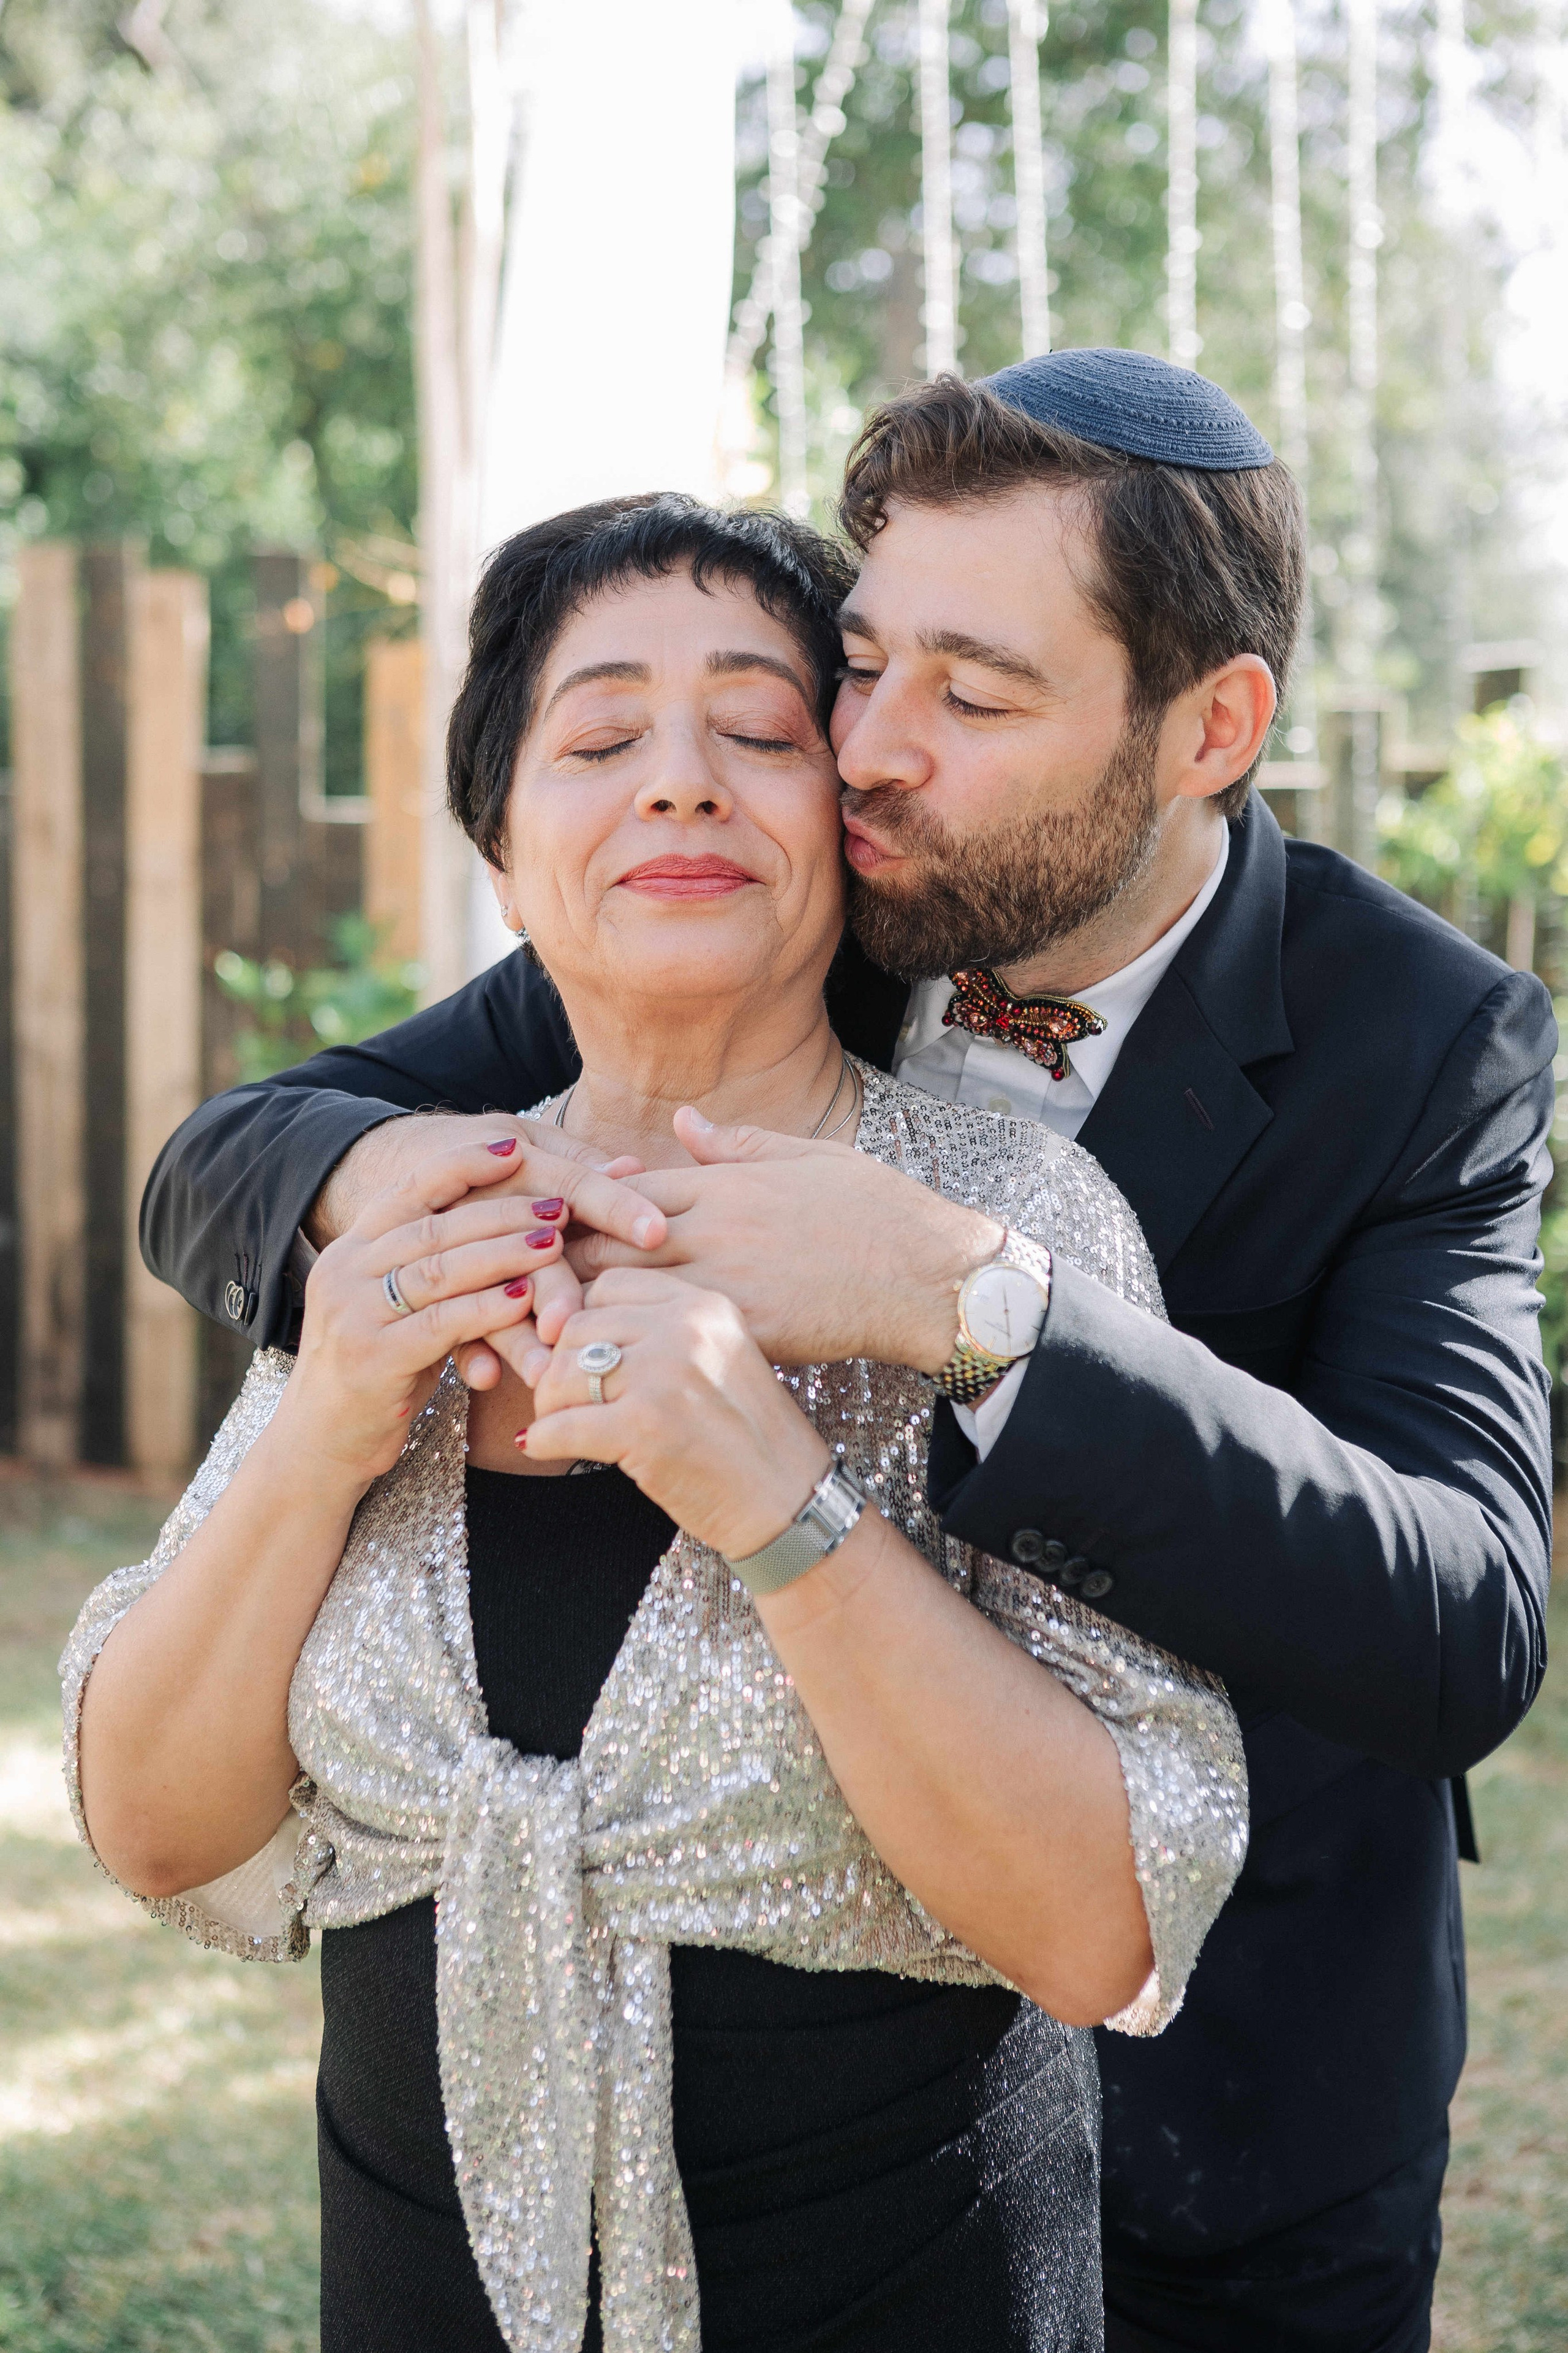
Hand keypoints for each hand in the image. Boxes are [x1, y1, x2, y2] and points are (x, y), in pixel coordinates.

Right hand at [304, 1111, 666, 1392]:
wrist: (318, 1448)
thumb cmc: (377, 1378)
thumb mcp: (400, 1314)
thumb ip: (438, 1273)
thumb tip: (507, 1231)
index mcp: (352, 1249)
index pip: (409, 1190)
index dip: (463, 1164)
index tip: (517, 1146)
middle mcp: (345, 1270)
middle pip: (434, 1227)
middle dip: (501, 1210)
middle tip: (558, 1203)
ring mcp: (353, 1313)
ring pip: (439, 1268)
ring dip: (502, 1251)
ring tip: (554, 1240)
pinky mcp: (371, 1357)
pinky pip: (440, 1322)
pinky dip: (487, 1307)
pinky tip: (525, 1298)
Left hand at [522, 1269, 832, 1558]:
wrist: (788, 1502)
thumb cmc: (748, 1439)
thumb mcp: (717, 1359)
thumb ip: (661, 1334)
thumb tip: (567, 1328)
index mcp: (704, 1305)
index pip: (611, 1286)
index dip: (581, 1321)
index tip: (578, 1358)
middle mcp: (685, 1327)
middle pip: (578, 1325)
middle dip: (557, 1365)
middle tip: (561, 1401)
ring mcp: (665, 1374)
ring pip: (562, 1372)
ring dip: (549, 1403)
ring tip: (559, 1425)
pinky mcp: (644, 1426)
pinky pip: (561, 1426)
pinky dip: (543, 1440)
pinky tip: (543, 1447)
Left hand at [566, 1108, 1001, 1371]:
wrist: (929, 1274)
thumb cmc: (876, 1212)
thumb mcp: (807, 1156)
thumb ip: (736, 1145)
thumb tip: (683, 1121)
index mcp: (724, 1186)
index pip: (624, 1191)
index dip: (583, 1209)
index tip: (555, 1226)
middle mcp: (715, 1230)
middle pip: (609, 1242)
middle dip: (565, 1261)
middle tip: (524, 1284)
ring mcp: (728, 1282)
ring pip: (627, 1293)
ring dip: (586, 1310)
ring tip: (545, 1331)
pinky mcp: (746, 1330)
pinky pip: (669, 1340)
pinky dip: (633, 1351)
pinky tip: (604, 1369)